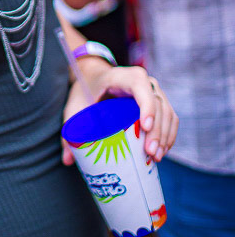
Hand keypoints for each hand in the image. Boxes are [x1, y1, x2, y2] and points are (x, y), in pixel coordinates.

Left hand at [61, 63, 177, 166]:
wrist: (94, 77)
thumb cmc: (85, 90)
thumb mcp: (75, 107)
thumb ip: (69, 130)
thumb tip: (67, 160)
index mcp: (121, 76)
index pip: (140, 85)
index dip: (146, 106)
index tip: (145, 128)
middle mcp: (142, 80)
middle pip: (158, 103)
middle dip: (158, 131)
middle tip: (150, 154)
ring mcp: (152, 90)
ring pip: (167, 112)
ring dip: (165, 135)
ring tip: (156, 157)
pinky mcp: (157, 101)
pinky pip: (169, 117)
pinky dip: (169, 134)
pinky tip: (163, 150)